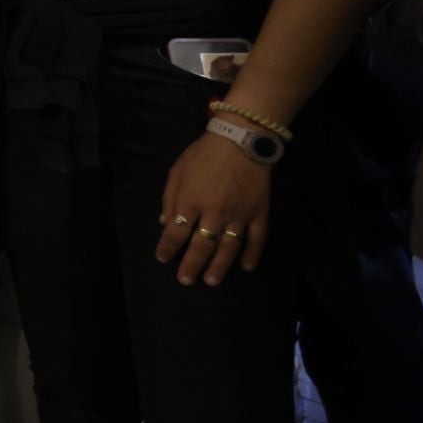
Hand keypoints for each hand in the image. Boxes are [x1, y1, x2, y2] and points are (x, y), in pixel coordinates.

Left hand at [155, 132, 270, 286]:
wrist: (241, 140)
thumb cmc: (203, 154)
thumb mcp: (178, 171)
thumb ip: (170, 198)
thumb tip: (164, 223)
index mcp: (191, 201)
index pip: (176, 232)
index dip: (167, 248)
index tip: (163, 258)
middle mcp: (214, 212)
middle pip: (201, 246)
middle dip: (191, 265)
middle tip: (185, 280)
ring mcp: (239, 215)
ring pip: (228, 248)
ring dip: (219, 266)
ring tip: (211, 281)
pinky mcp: (259, 213)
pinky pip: (257, 239)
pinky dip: (253, 255)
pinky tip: (246, 267)